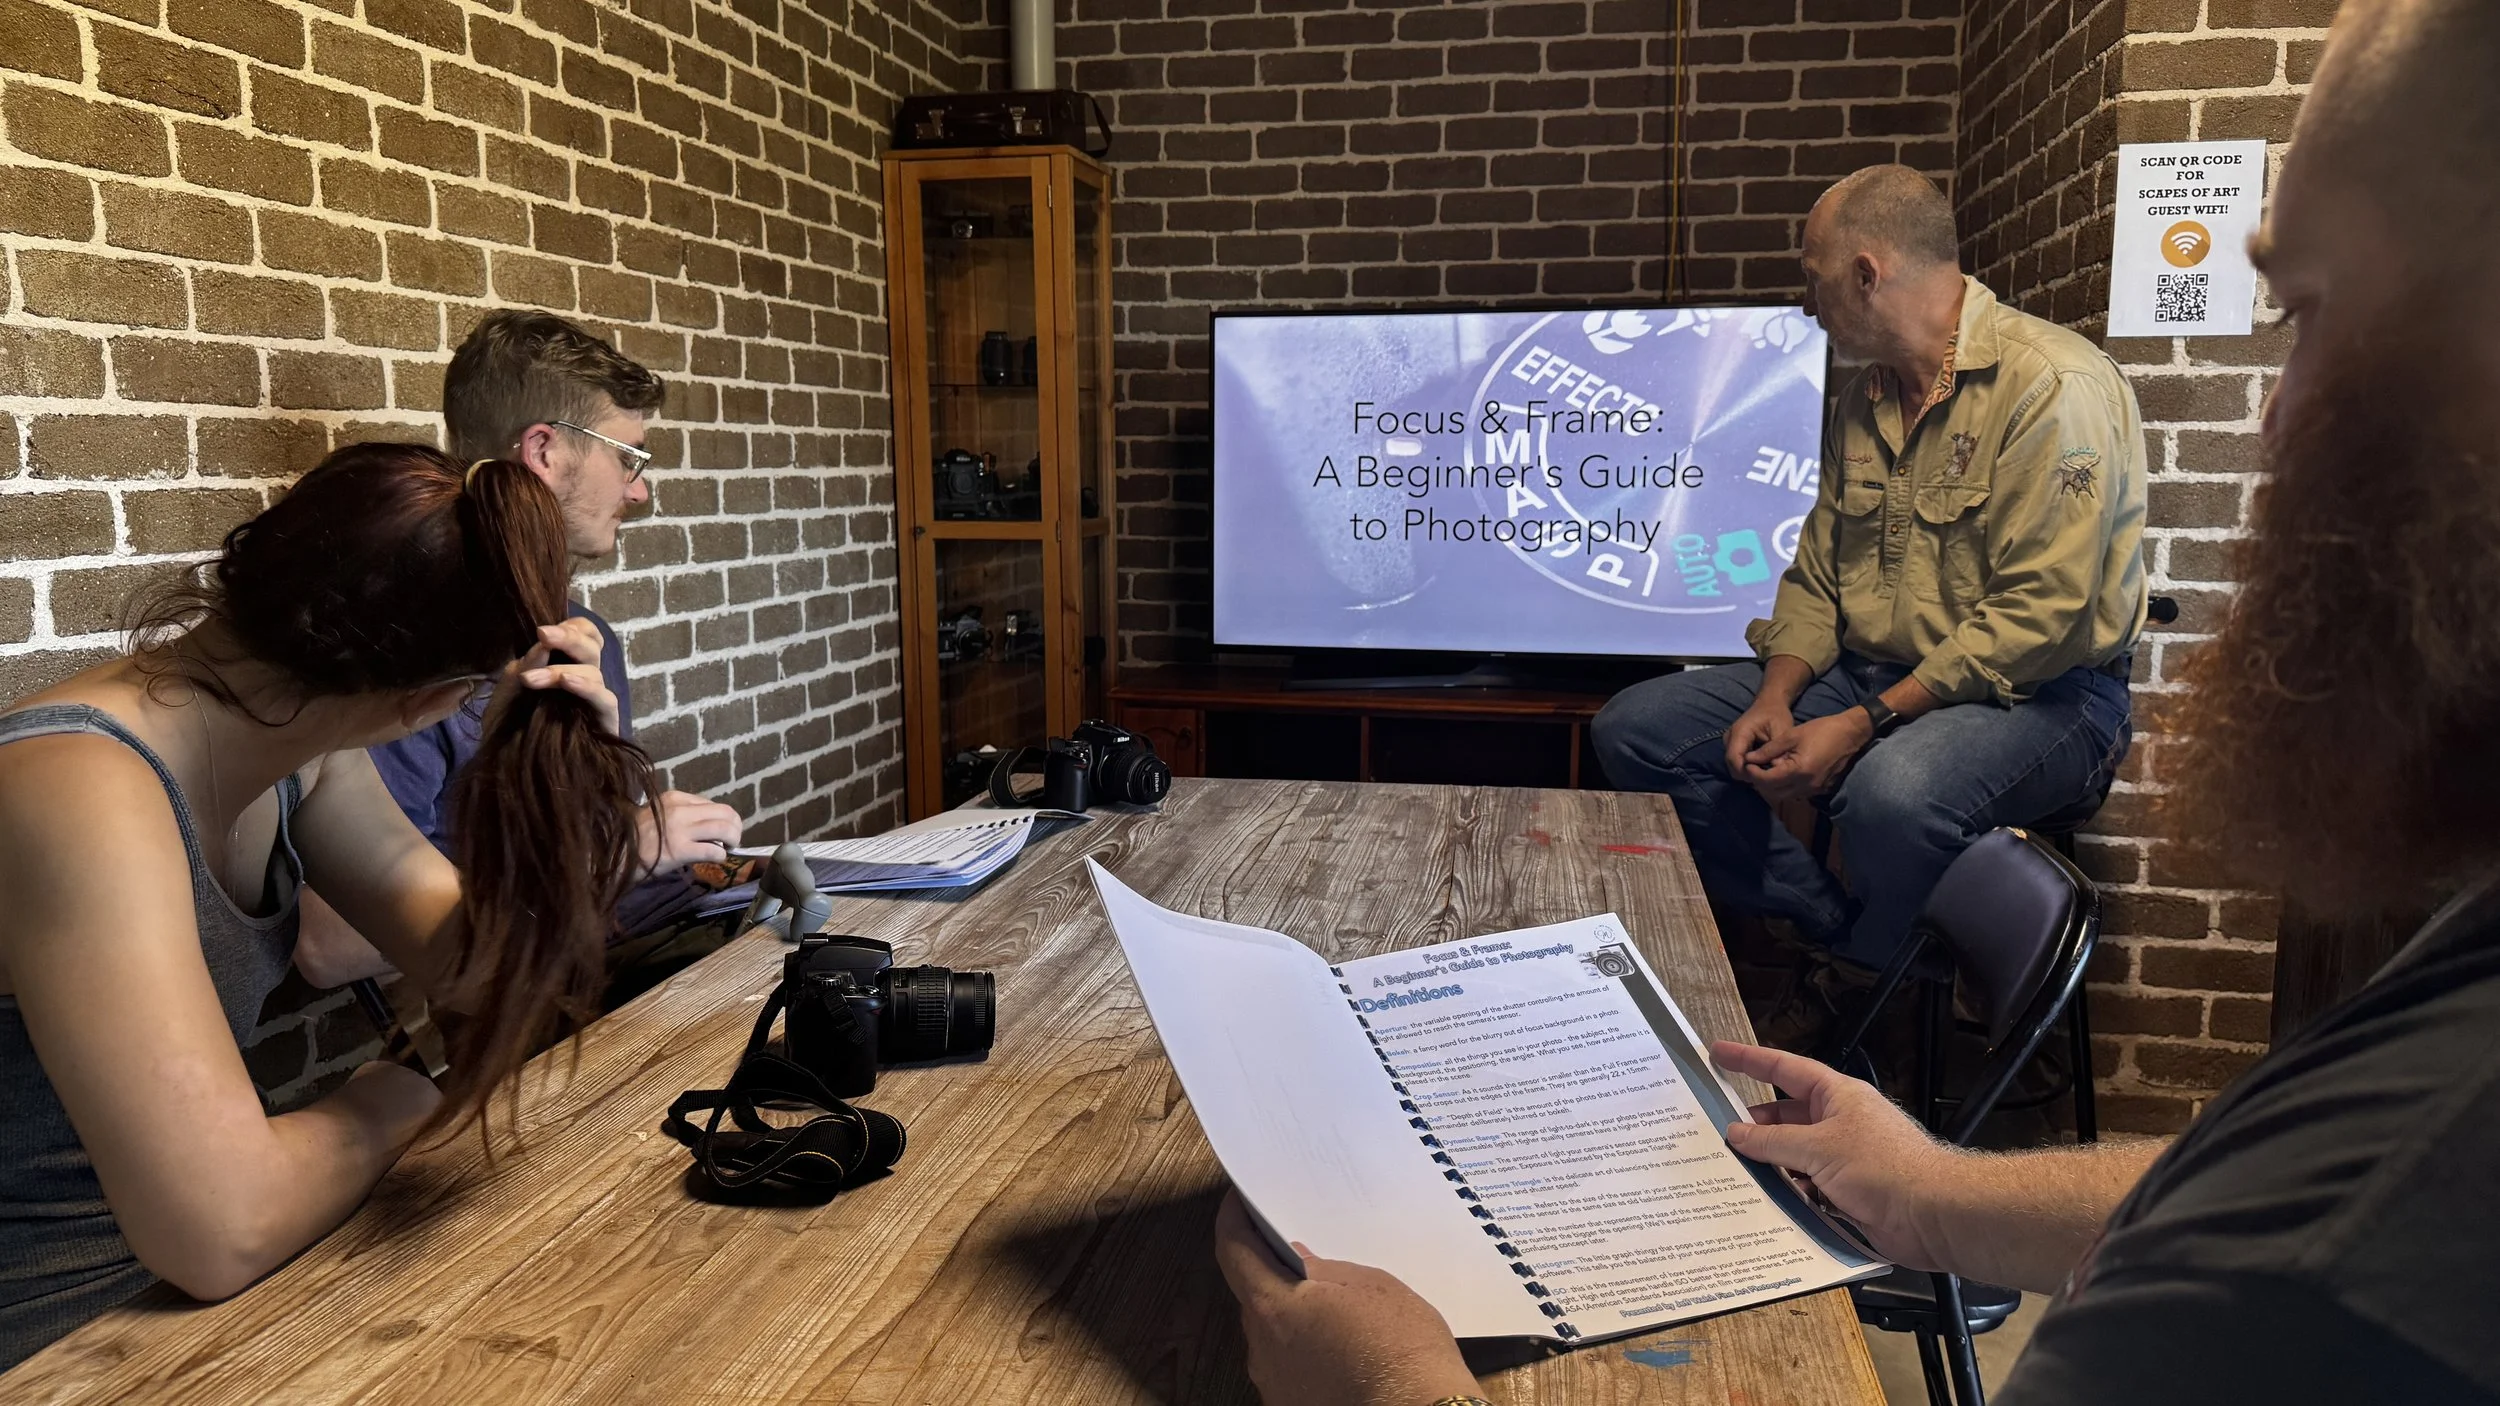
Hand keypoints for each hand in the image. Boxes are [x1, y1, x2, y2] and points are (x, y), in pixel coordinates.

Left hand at [511, 620, 621, 737]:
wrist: (513, 775)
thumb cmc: (511, 734)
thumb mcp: (505, 698)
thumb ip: (520, 670)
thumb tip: (540, 646)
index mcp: (563, 667)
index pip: (583, 635)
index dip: (571, 627)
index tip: (544, 631)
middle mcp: (583, 680)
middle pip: (591, 646)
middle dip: (568, 637)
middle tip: (543, 634)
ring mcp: (594, 700)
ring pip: (594, 670)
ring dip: (560, 669)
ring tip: (530, 681)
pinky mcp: (605, 722)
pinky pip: (604, 697)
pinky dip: (586, 686)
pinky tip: (568, 682)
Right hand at [635, 791, 744, 874]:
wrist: (615, 856)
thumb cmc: (635, 838)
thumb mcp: (658, 815)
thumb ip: (682, 814)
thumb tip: (708, 823)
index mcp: (674, 798)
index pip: (711, 803)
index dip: (723, 817)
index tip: (722, 830)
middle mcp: (679, 810)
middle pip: (725, 812)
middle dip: (735, 827)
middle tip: (733, 840)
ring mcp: (680, 829)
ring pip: (724, 828)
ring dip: (733, 839)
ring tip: (729, 848)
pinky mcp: (680, 850)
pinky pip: (714, 850)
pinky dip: (721, 856)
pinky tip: (715, 859)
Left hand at [1212, 1191, 1481, 1405]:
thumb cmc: (1403, 1350)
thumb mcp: (1372, 1287)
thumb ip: (1326, 1270)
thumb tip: (1298, 1260)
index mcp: (1274, 1307)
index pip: (1233, 1251)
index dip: (1233, 1219)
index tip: (1239, 1202)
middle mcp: (1261, 1347)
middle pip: (1253, 1294)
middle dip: (1272, 1272)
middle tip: (1301, 1251)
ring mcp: (1273, 1382)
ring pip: (1271, 1333)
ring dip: (1292, 1314)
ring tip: (1332, 1304)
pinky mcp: (1289, 1404)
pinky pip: (1287, 1365)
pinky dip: (1304, 1347)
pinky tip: (1338, 1344)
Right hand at [1712, 1041, 1963, 1270]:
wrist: (1932, 1215)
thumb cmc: (1881, 1167)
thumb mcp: (1819, 1148)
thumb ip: (1773, 1141)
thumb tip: (1735, 1132)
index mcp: (1836, 1096)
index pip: (1785, 1069)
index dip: (1750, 1060)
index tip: (1717, 1053)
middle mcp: (1838, 1122)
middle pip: (1785, 1116)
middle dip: (1753, 1123)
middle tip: (1712, 1129)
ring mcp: (1842, 1158)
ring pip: (1793, 1154)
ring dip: (1767, 1162)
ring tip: (1727, 1168)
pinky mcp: (1845, 1192)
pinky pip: (1805, 1186)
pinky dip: (1785, 1191)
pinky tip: (1760, 1200)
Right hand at [1722, 699, 1795, 777]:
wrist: (1770, 704)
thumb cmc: (1776, 715)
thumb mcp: (1781, 731)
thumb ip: (1778, 750)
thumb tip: (1778, 770)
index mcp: (1740, 732)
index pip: (1734, 759)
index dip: (1746, 772)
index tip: (1763, 779)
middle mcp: (1729, 738)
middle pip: (1732, 765)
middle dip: (1748, 775)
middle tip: (1767, 779)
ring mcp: (1729, 742)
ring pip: (1733, 766)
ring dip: (1748, 772)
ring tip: (1765, 773)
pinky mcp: (1733, 746)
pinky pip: (1737, 762)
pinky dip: (1748, 768)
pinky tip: (1761, 767)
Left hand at [1741, 709, 1872, 801]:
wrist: (1851, 734)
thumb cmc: (1822, 730)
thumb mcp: (1792, 735)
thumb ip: (1769, 750)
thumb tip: (1749, 758)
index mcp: (1798, 771)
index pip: (1767, 781)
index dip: (1753, 773)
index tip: (1746, 764)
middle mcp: (1807, 786)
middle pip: (1774, 793)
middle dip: (1761, 782)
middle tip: (1754, 768)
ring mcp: (1815, 790)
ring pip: (1785, 796)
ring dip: (1773, 786)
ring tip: (1767, 770)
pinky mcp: (1821, 790)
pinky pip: (1797, 793)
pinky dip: (1786, 787)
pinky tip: (1784, 773)